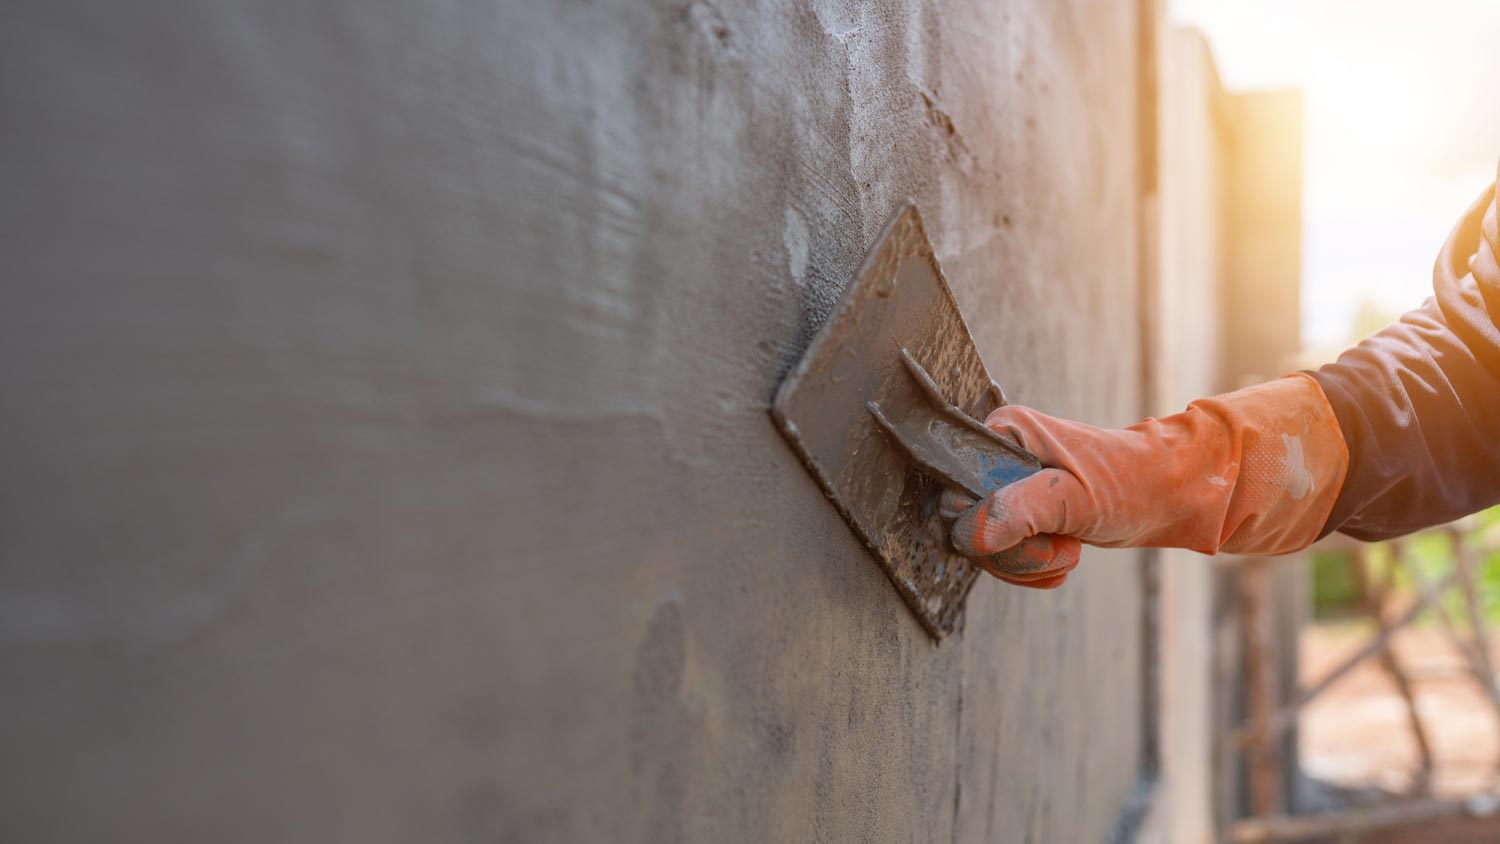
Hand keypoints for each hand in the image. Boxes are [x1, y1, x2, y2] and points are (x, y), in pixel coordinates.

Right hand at [945, 374, 1348, 587]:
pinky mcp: (1027, 511)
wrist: (1179, 494)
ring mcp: (1012, 485)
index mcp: (1003, 434)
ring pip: (987, 545)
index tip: (1028, 533)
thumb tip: (967, 535)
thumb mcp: (1075, 498)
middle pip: (967, 523)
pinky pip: (1008, 553)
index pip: (954, 487)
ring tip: (1070, 550)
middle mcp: (1000, 456)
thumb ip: (1019, 512)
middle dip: (1015, 551)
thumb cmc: (1135, 483)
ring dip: (1029, 563)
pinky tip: (1065, 558)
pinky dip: (1035, 567)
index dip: (981, 523)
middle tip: (1062, 546)